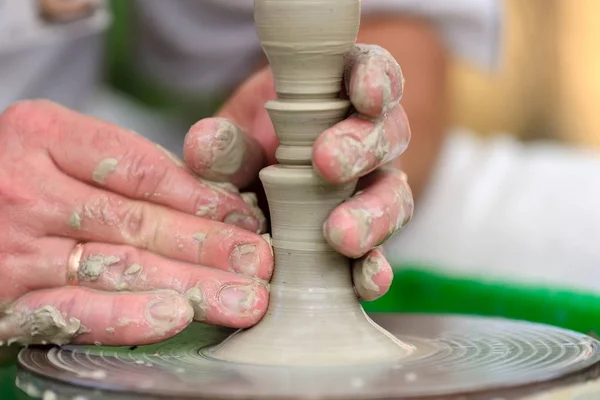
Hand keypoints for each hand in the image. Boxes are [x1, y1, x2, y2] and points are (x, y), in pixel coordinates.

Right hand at [0, 100, 272, 346]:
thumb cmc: (18, 176)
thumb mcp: (58, 147)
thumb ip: (124, 165)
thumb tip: (209, 199)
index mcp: (44, 135)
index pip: (141, 169)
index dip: (201, 198)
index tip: (245, 219)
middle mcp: (27, 188)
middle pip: (139, 220)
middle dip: (210, 246)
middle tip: (261, 263)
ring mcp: (15, 245)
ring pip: (121, 266)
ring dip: (191, 284)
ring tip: (243, 297)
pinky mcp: (7, 298)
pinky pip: (77, 309)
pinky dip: (129, 316)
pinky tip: (178, 317)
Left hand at [184, 44, 412, 301]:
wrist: (260, 203)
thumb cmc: (252, 156)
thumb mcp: (234, 145)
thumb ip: (224, 146)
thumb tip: (204, 145)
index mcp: (342, 100)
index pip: (371, 74)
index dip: (374, 79)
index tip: (362, 92)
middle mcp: (369, 144)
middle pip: (386, 136)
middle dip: (361, 148)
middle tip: (327, 165)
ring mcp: (373, 194)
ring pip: (394, 198)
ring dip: (372, 215)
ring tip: (341, 236)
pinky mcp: (367, 243)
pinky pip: (381, 254)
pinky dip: (375, 269)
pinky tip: (366, 281)